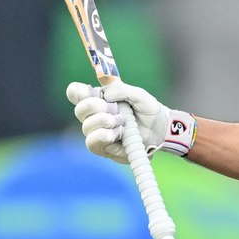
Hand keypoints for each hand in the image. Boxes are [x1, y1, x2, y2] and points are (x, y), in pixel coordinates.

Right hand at [67, 81, 194, 161]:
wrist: (162, 129)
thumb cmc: (149, 110)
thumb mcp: (139, 95)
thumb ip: (121, 90)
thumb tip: (104, 94)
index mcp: (100, 100)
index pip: (77, 94)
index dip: (76, 92)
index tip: (85, 91)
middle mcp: (95, 116)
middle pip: (79, 111)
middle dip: (93, 107)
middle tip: (112, 109)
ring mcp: (98, 133)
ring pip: (86, 128)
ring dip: (101, 123)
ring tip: (120, 122)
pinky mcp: (105, 149)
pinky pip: (94, 144)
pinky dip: (104, 136)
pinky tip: (116, 134)